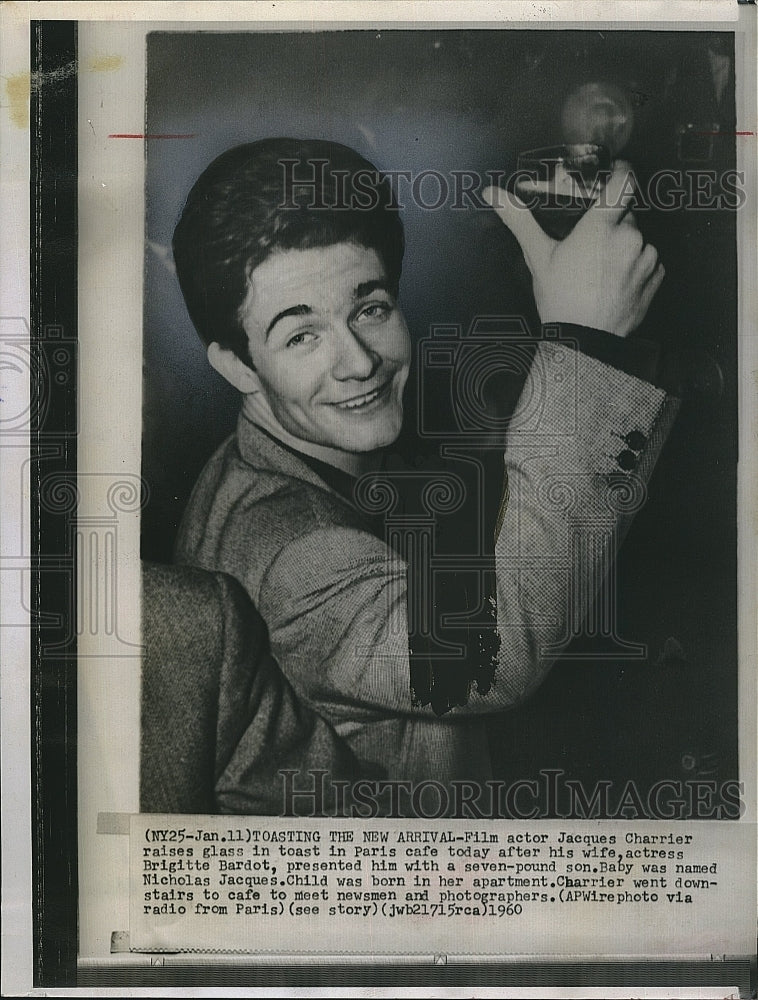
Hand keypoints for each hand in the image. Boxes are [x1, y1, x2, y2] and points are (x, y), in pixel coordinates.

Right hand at [483, 160, 664, 337]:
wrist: (584, 342)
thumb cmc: (561, 299)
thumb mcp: (538, 257)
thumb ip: (520, 220)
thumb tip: (493, 194)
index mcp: (602, 225)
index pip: (623, 180)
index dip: (618, 174)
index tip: (612, 176)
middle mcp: (630, 236)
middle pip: (626, 214)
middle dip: (611, 224)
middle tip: (590, 245)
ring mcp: (646, 258)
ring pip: (638, 239)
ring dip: (624, 247)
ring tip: (601, 270)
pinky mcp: (656, 279)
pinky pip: (649, 262)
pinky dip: (636, 267)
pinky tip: (615, 282)